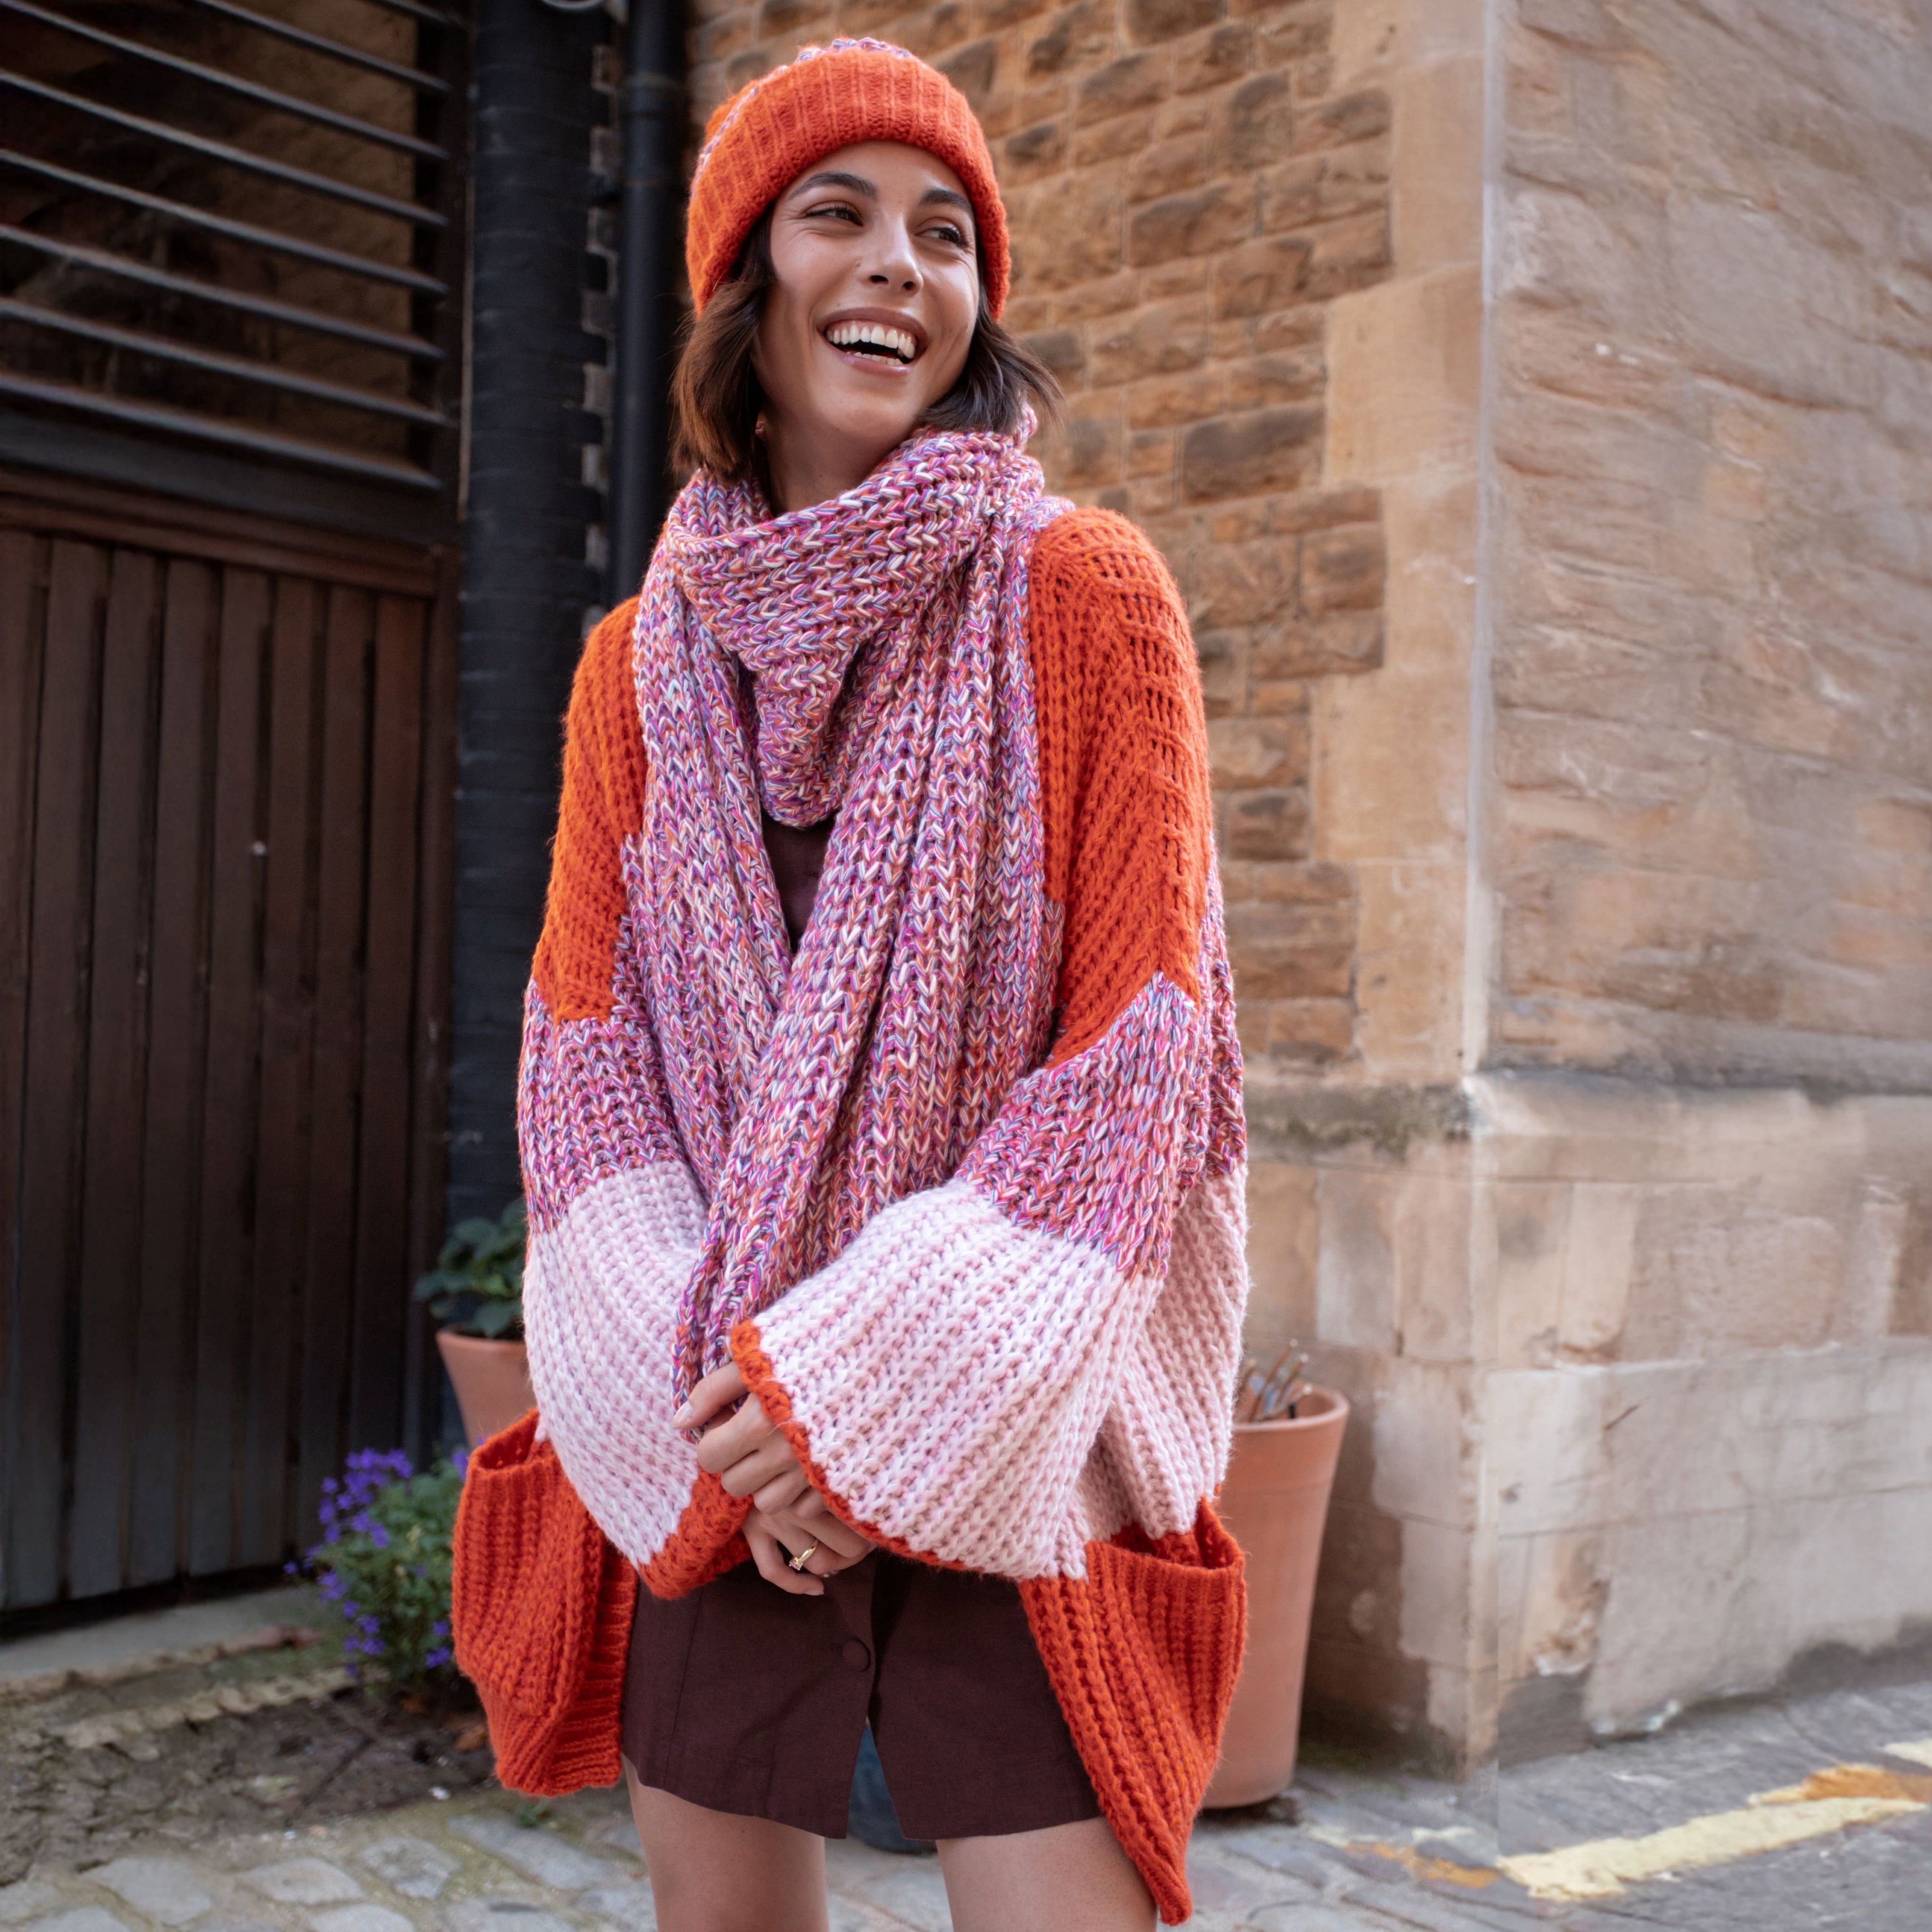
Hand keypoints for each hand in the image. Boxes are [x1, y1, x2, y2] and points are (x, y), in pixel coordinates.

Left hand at [678, 1363, 873, 1592]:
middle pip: (734, 1485)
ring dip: (767, 1482)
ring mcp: (814, 1473)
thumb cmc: (810, 1347)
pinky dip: (800, 1491)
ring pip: (766, 1502)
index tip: (728, 1425)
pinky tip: (807, 1461)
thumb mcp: (757, 1357)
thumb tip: (678, 1423)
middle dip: (737, 1463)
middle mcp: (785, 1454)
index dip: (712, 1443)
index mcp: (761, 1420)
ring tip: (781, 1450)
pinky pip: (803, 1507)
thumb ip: (714, 1389)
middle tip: (754, 1436)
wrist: (880, 1352)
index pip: (709, 1458)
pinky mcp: (840, 1485)